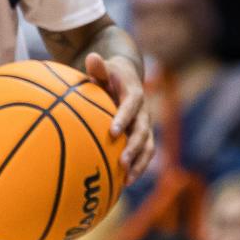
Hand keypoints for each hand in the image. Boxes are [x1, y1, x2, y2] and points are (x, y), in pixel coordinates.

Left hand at [85, 52, 154, 184]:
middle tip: (121, 162)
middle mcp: (143, 111)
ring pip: (148, 146)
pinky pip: (144, 153)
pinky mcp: (143, 135)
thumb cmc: (109, 74)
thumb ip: (98, 67)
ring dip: (139, 163)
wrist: (127, 77)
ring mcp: (145, 125)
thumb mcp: (103, 68)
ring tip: (126, 180)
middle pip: (143, 131)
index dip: (124, 118)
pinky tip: (124, 183)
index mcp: (134, 93)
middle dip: (133, 148)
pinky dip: (137, 167)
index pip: (132, 105)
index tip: (113, 131)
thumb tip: (91, 57)